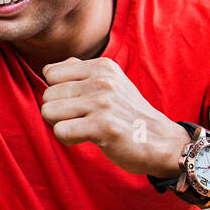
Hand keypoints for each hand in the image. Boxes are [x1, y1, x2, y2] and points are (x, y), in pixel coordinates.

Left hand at [41, 57, 192, 176]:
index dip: (57, 92)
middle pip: (47, 95)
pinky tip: (86, 138)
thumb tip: (49, 68)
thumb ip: (81, 72)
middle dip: (57, 111)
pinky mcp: (103, 126)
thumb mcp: (111, 83)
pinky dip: (67, 139)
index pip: (50, 73)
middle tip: (81, 119)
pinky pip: (60, 131)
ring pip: (49, 112)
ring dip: (60, 125)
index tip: (76, 103)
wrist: (162, 142)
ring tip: (83, 128)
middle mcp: (102, 80)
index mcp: (102, 66)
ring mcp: (103, 103)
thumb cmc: (128, 114)